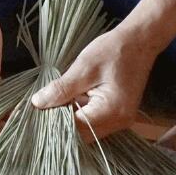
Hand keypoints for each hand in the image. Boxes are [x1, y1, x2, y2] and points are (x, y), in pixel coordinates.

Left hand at [30, 27, 157, 140]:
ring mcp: (120, 119)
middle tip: (40, 109)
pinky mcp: (118, 112)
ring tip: (50, 103)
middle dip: (61, 122)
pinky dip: (79, 111)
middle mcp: (119, 123)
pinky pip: (94, 119)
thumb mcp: (84, 67)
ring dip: (69, 117)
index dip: (55, 123)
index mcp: (112, 112)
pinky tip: (67, 98)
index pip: (77, 130)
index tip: (35, 114)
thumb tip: (37, 104)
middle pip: (83, 134)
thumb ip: (61, 88)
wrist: (140, 40)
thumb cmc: (114, 50)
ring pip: (87, 128)